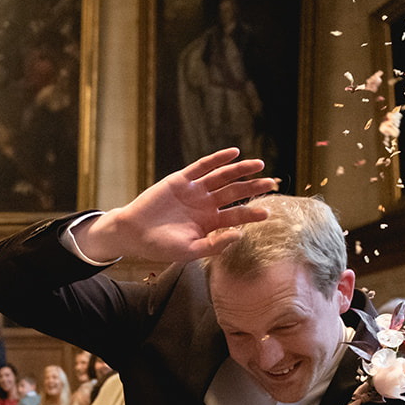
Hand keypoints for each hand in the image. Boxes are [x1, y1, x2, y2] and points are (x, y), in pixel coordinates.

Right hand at [73, 148, 277, 265]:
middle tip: (272, 182)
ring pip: (222, 177)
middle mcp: (204, 204)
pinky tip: (234, 153)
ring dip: (241, 170)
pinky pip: (202, 166)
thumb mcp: (189, 251)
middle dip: (253, 187)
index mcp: (208, 222)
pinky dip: (218, 159)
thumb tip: (240, 234)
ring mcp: (194, 191)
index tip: (267, 213)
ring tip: (259, 165)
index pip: (236, 215)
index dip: (252, 213)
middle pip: (234, 193)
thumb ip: (215, 245)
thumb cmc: (160, 246)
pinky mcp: (181, 180)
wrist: (133, 233)